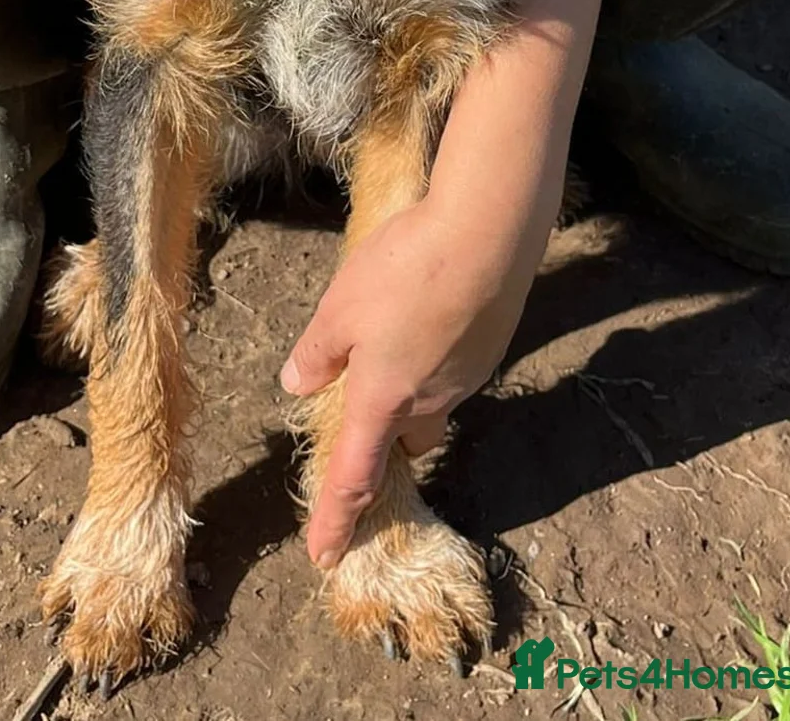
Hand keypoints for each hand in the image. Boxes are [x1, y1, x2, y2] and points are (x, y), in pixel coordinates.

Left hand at [279, 196, 541, 568]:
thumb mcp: (338, 308)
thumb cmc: (404, 270)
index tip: (324, 556)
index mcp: (383, 401)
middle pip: (405, 441)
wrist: (488, 232)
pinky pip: (455, 368)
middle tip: (365, 404)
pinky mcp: (491, 347)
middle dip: (386, 437)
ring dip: (412, 387)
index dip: (336, 520)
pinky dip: (437, 353)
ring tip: (396, 328)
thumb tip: (298, 385)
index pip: (354, 478)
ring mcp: (468, 377)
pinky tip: (430, 306)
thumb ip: (317, 353)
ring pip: (434, 402)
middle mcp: (431, 401)